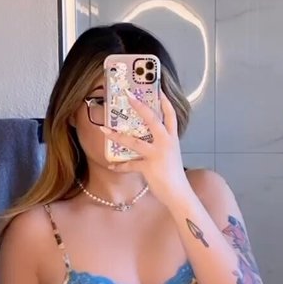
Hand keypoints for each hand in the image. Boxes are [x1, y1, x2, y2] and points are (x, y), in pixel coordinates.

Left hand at [100, 90, 189, 208]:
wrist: (178, 193)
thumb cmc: (174, 175)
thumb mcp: (171, 155)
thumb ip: (161, 145)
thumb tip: (149, 140)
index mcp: (172, 138)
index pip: (170, 115)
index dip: (165, 102)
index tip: (159, 90)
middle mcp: (166, 143)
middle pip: (152, 120)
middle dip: (140, 107)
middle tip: (128, 95)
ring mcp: (157, 154)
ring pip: (134, 141)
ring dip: (116, 136)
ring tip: (103, 130)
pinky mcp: (149, 166)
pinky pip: (130, 164)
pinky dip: (119, 166)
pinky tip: (111, 166)